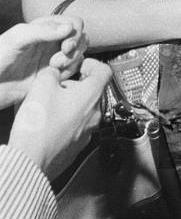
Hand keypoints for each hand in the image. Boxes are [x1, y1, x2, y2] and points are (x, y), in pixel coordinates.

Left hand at [0, 16, 87, 107]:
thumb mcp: (18, 37)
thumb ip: (44, 30)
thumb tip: (70, 27)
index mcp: (46, 27)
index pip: (75, 23)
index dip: (76, 33)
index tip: (67, 46)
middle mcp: (53, 41)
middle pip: (81, 38)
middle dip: (75, 49)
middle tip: (58, 60)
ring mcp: (53, 58)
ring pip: (79, 55)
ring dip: (72, 61)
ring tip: (54, 68)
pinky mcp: (52, 75)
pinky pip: (72, 71)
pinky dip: (68, 74)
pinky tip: (54, 77)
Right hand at [9, 58, 111, 181]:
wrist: (30, 162)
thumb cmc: (39, 127)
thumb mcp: (42, 85)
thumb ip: (52, 72)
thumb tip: (54, 73)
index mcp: (92, 96)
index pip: (104, 71)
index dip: (92, 64)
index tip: (81, 65)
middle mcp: (95, 115)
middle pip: (93, 92)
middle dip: (76, 85)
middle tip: (58, 86)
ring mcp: (86, 134)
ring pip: (84, 110)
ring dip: (70, 104)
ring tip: (50, 105)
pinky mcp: (76, 148)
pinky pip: (75, 128)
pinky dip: (66, 121)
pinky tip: (48, 123)